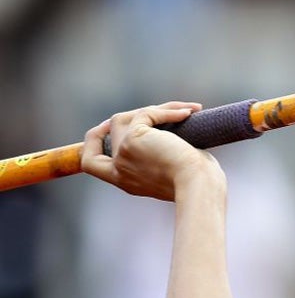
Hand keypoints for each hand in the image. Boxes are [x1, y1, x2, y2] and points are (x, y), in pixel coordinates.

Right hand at [80, 102, 218, 200]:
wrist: (199, 187)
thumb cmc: (197, 185)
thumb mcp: (172, 174)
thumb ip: (160, 159)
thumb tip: (168, 137)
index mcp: (125, 181)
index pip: (92, 163)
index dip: (93, 142)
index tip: (104, 128)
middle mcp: (118, 169)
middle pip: (106, 134)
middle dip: (124, 118)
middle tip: (152, 111)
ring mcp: (122, 153)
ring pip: (126, 118)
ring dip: (156, 110)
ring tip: (184, 112)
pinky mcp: (133, 138)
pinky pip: (147, 113)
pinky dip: (169, 109)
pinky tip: (191, 111)